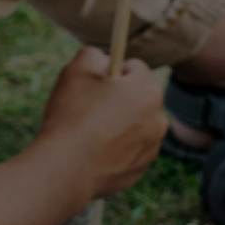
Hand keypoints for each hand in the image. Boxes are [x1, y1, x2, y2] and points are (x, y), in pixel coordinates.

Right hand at [38, 46, 166, 199]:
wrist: (66, 167)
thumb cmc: (73, 113)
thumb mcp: (78, 68)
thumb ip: (94, 54)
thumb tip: (103, 61)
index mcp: (148, 91)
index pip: (135, 67)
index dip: (112, 70)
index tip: (95, 81)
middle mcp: (158, 120)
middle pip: (137, 96)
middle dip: (117, 96)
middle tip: (90, 103)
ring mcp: (150, 149)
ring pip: (133, 123)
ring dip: (116, 121)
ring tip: (88, 128)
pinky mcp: (139, 171)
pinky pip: (128, 148)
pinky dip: (114, 145)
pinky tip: (92, 148)